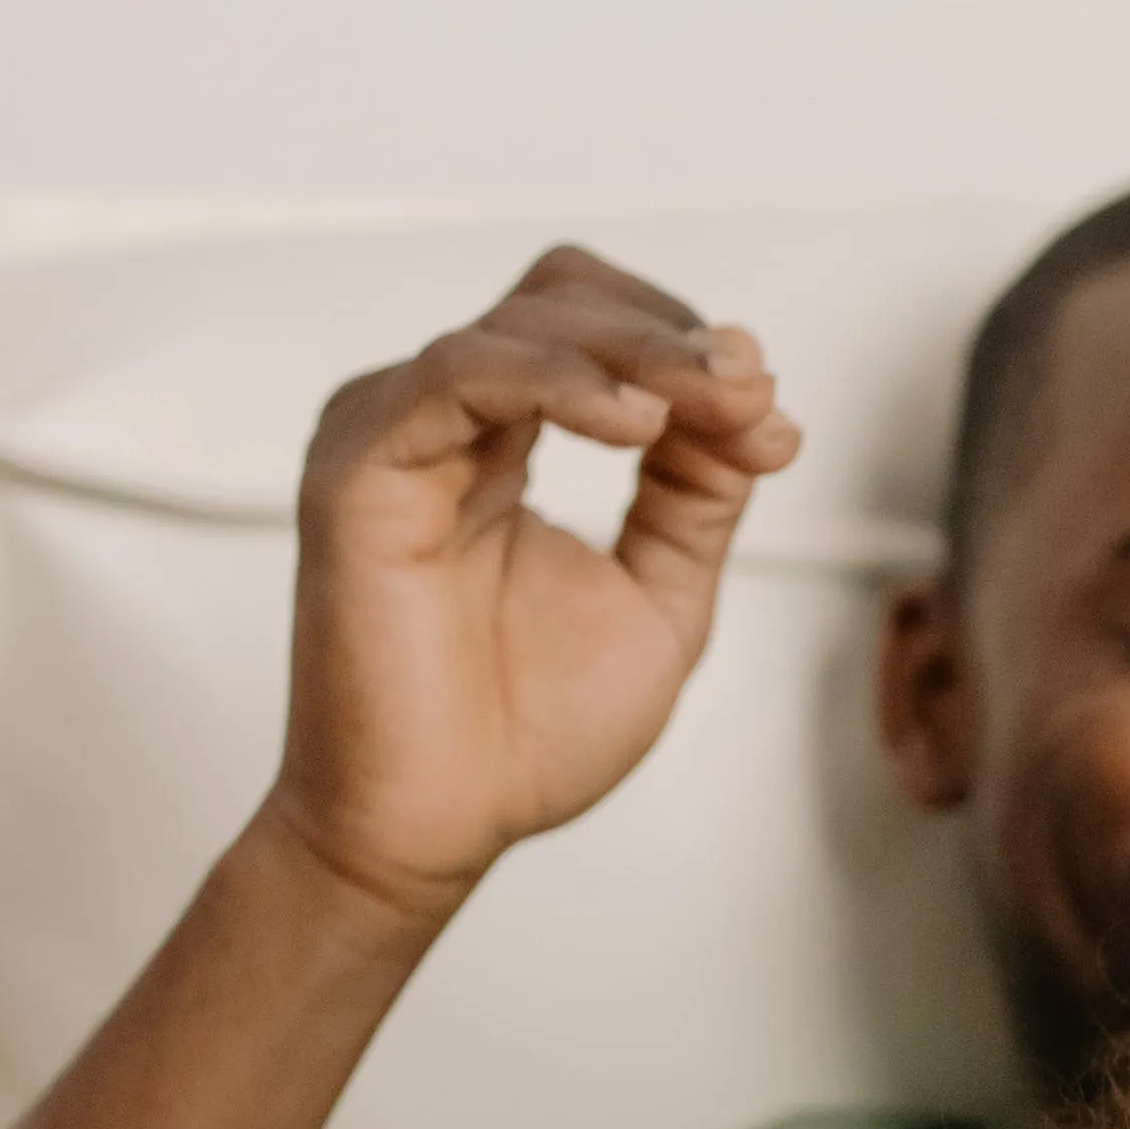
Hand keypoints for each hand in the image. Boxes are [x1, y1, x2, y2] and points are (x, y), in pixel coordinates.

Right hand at [262, 246, 804, 931]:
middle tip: (750, 395)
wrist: (439, 828)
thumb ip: (698, 497)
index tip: (769, 419)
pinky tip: (637, 424)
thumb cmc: (523, 736)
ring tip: (715, 405)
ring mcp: (392, 434)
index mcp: (496, 437)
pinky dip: (562, 382)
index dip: (688, 353)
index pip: (594, 330)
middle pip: (560, 301)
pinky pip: (463, 375)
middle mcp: (440, 420)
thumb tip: (755, 404)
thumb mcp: (658, 596)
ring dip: (638, 353)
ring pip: (521, 324)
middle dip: (672, 339)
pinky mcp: (360, 467)